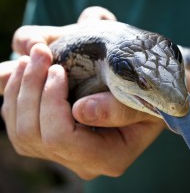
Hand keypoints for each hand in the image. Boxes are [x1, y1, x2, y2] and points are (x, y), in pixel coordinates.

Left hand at [1, 6, 164, 178]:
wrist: (146, 95)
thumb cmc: (150, 95)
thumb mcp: (148, 99)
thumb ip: (120, 108)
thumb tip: (80, 111)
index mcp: (109, 157)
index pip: (62, 140)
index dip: (52, 102)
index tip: (58, 68)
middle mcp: (82, 162)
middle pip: (33, 135)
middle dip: (30, 89)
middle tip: (41, 53)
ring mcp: (64, 153)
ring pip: (20, 131)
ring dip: (18, 90)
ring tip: (31, 58)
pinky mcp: (51, 139)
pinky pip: (17, 125)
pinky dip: (13, 96)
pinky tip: (24, 72)